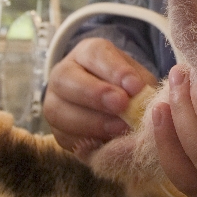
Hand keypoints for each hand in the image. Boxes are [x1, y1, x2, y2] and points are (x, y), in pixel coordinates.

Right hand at [43, 38, 156, 152]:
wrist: (113, 112)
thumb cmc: (128, 89)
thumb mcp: (138, 81)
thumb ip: (141, 88)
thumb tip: (143, 99)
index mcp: (87, 53)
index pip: (95, 54)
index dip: (115, 70)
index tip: (135, 87)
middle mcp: (64, 73)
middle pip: (66, 79)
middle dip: (95, 93)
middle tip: (122, 105)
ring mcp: (54, 101)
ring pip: (58, 110)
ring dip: (91, 122)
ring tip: (119, 128)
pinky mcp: (55, 130)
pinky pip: (63, 137)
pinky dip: (85, 142)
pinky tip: (106, 143)